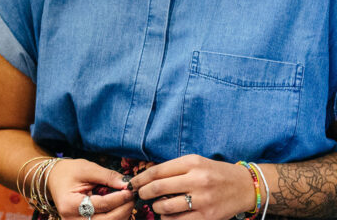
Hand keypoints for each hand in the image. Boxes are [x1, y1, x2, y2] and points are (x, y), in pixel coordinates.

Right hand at [46, 158, 133, 219]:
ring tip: (127, 201)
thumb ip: (107, 176)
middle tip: (132, 196)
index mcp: (69, 204)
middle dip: (123, 209)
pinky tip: (120, 208)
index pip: (101, 205)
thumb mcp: (86, 168)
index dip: (119, 198)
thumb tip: (127, 185)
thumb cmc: (68, 172)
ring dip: (121, 215)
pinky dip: (115, 218)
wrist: (53, 179)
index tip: (130, 190)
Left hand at [128, 154, 255, 219]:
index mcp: (192, 163)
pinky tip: (168, 215)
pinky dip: (169, 219)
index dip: (140, 178)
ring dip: (156, 208)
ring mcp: (203, 200)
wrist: (245, 186)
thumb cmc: (215, 173)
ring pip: (167, 207)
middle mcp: (197, 180)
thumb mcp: (196, 162)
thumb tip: (147, 178)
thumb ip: (174, 168)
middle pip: (158, 188)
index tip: (132, 183)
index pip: (157, 171)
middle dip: (144, 193)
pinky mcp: (208, 216)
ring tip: (156, 206)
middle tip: (140, 195)